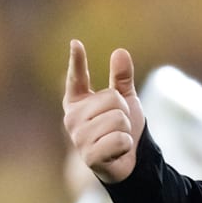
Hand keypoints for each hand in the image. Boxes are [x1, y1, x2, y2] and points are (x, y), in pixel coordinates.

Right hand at [62, 39, 145, 183]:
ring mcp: (78, 138)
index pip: (76, 78)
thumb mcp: (126, 100)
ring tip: (117, 138)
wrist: (129, 160)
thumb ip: (121, 78)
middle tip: (119, 126)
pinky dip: (125, 144)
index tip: (76, 43)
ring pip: (117, 119)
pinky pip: (119, 139)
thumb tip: (119, 51)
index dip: (77, 61)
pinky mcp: (88, 156)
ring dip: (126, 129)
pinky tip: (117, 152)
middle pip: (111, 99)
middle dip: (124, 112)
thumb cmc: (123, 127)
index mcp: (78, 103)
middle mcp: (72, 119)